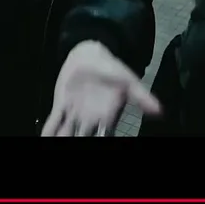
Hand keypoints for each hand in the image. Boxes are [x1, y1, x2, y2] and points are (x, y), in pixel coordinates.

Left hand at [42, 41, 161, 136]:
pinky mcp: (61, 105)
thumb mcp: (128, 81)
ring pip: (68, 133)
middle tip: (75, 149)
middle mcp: (90, 119)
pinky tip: (44, 137)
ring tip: (58, 146)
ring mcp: (74, 113)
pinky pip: (54, 121)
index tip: (99, 141)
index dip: (101, 138)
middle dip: (81, 142)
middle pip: (84, 137)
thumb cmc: (111, 69)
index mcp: (106, 117)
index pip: (104, 135)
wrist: (90, 54)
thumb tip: (160, 110)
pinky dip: (49, 130)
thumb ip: (142, 97)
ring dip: (63, 139)